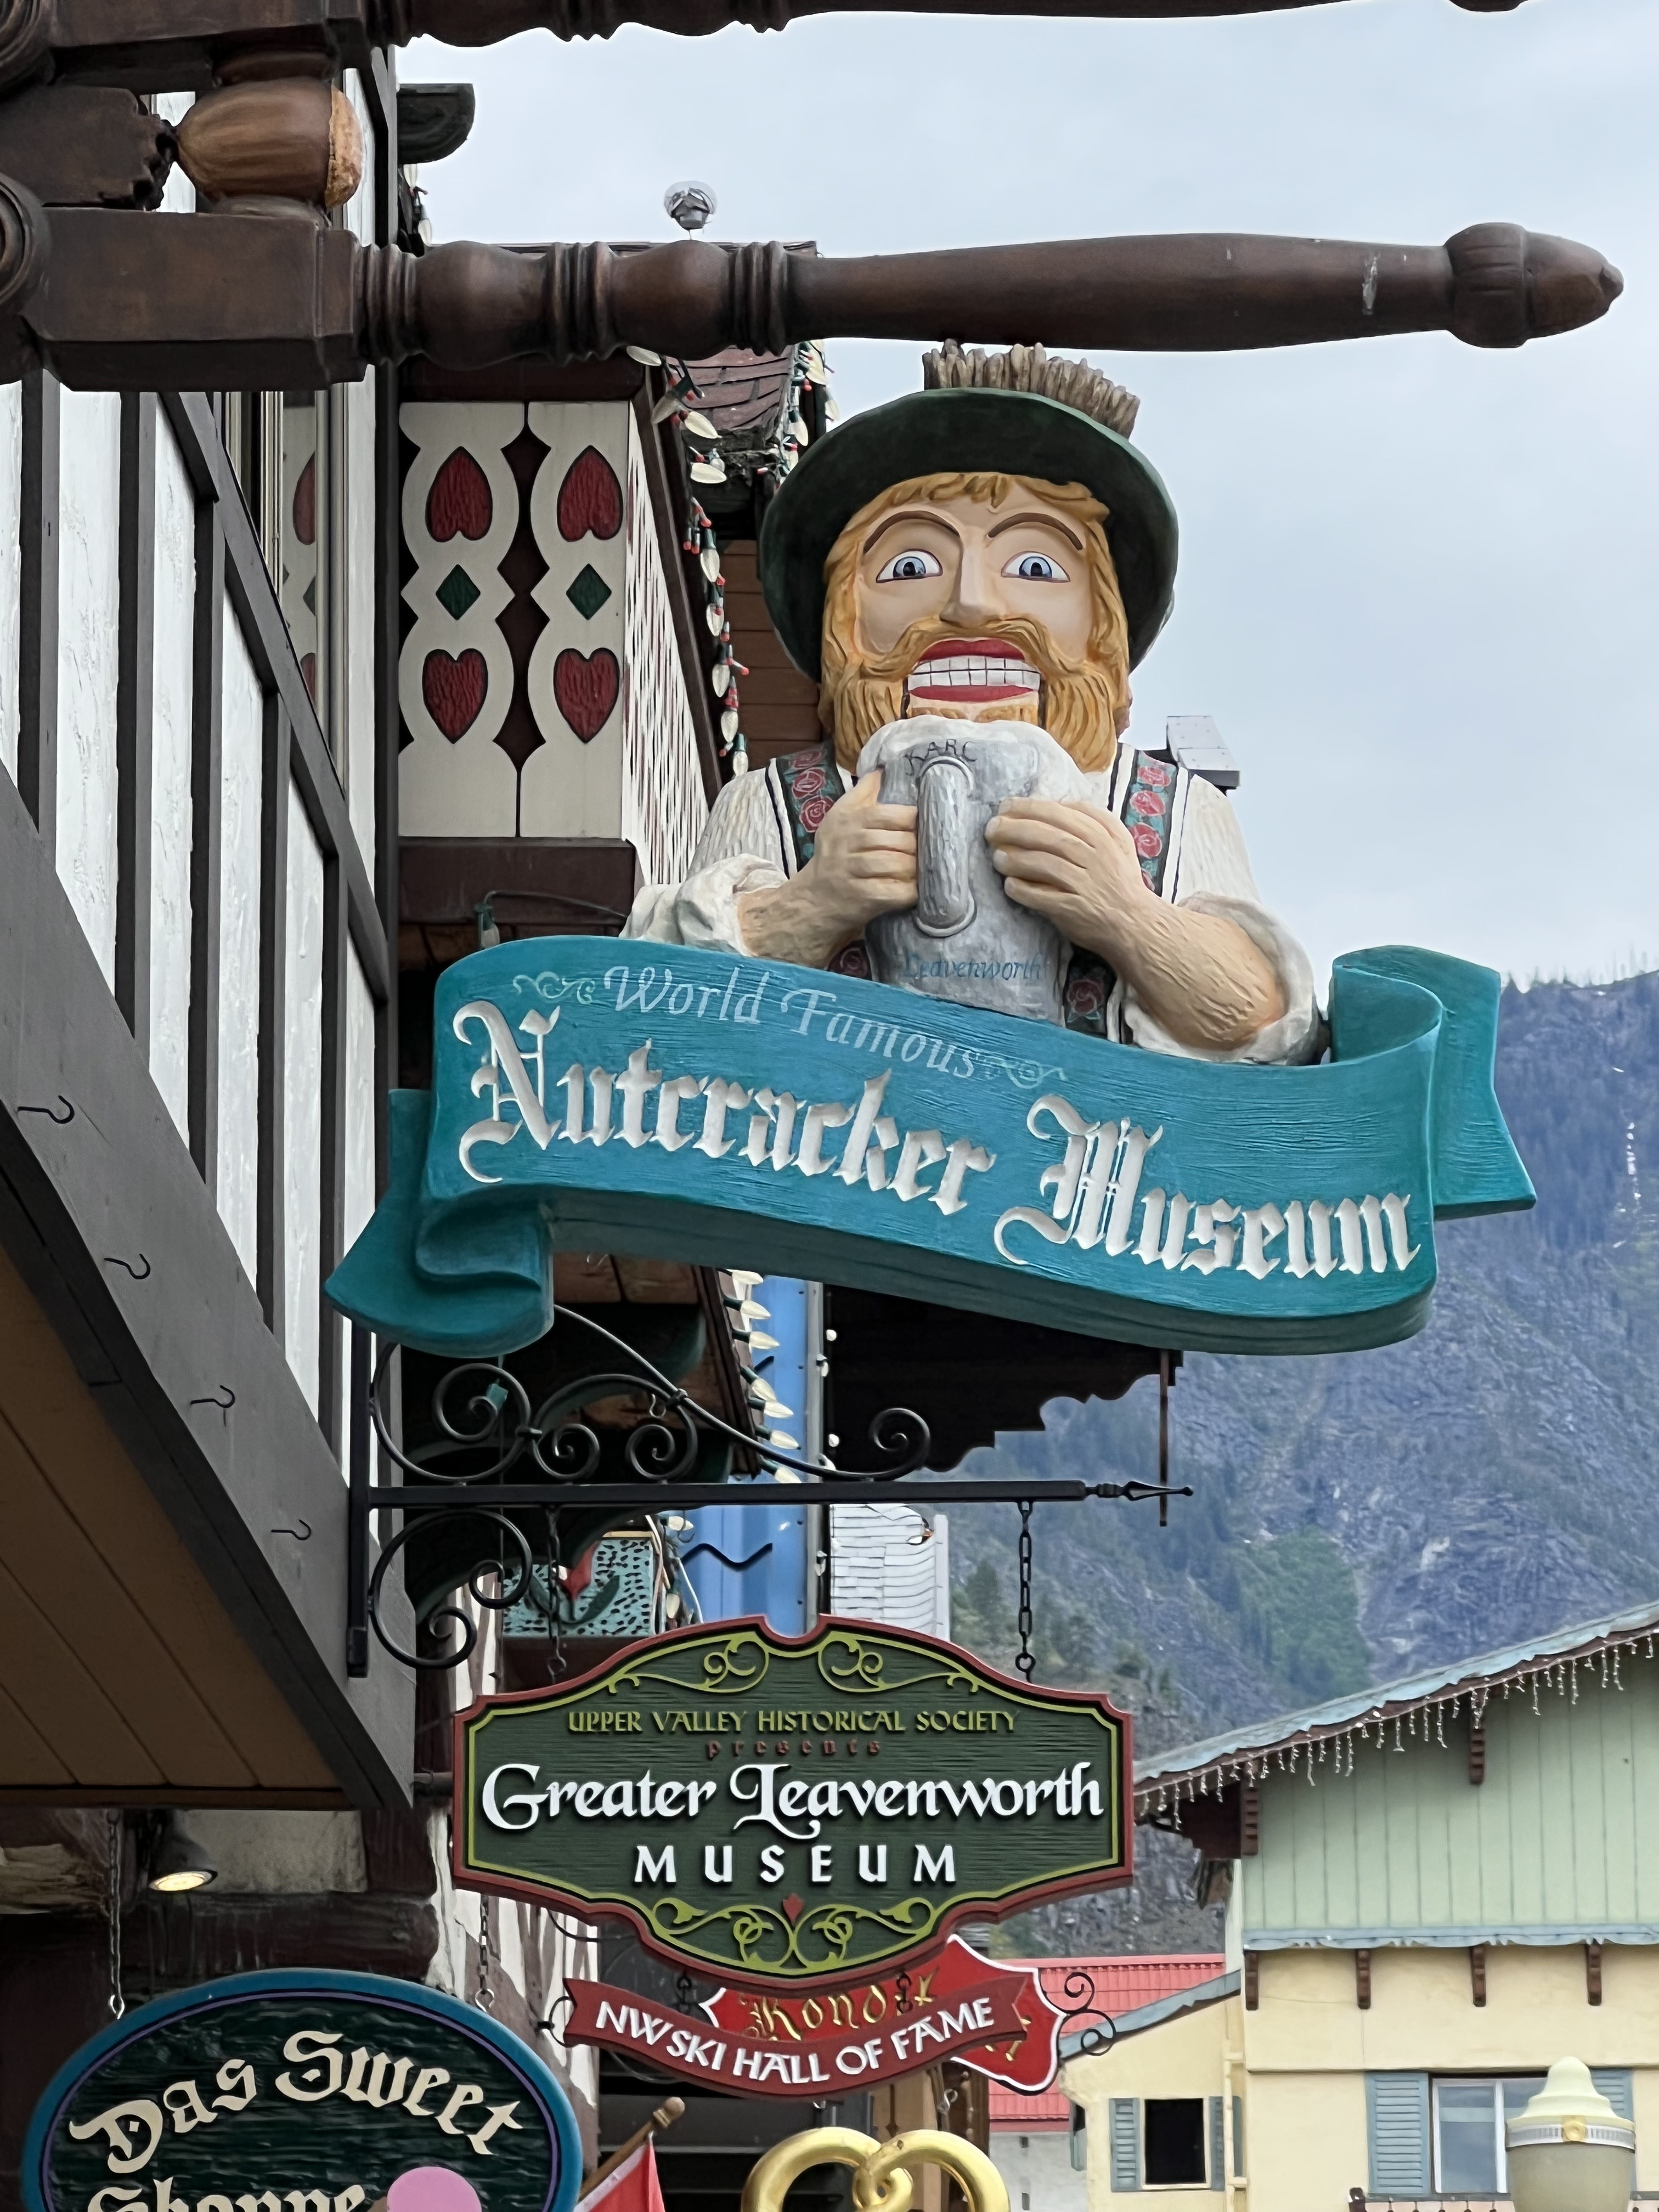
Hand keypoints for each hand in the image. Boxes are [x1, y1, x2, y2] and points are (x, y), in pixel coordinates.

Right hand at [806, 769, 918, 937]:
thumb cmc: (833, 852)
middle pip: (899, 841)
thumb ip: (862, 792)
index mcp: (850, 820)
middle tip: (926, 851)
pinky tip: (914, 889)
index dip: (913, 821)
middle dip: (917, 848)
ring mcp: (854, 872)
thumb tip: (881, 769)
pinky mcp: (862, 898)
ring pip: (898, 865)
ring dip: (914, 868)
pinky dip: (908, 891)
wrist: (813, 897)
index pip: (893, 815)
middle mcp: (850, 843)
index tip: (921, 827)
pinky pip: (895, 892)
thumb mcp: (840, 817)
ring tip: (921, 869)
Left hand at [984, 797, 1145, 956]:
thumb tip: (1061, 803)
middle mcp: (1095, 856)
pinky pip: (1043, 897)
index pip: (1060, 814)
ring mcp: (1085, 884)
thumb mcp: (1119, 842)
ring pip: (1044, 864)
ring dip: (1016, 859)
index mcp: (1102, 836)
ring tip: (997, 857)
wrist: (1135, 924)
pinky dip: (1023, 890)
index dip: (1029, 808)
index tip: (1006, 806)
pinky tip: (1009, 886)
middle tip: (992, 828)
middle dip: (1015, 828)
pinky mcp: (1075, 909)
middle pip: (1049, 836)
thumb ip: (1096, 819)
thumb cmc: (1120, 880)